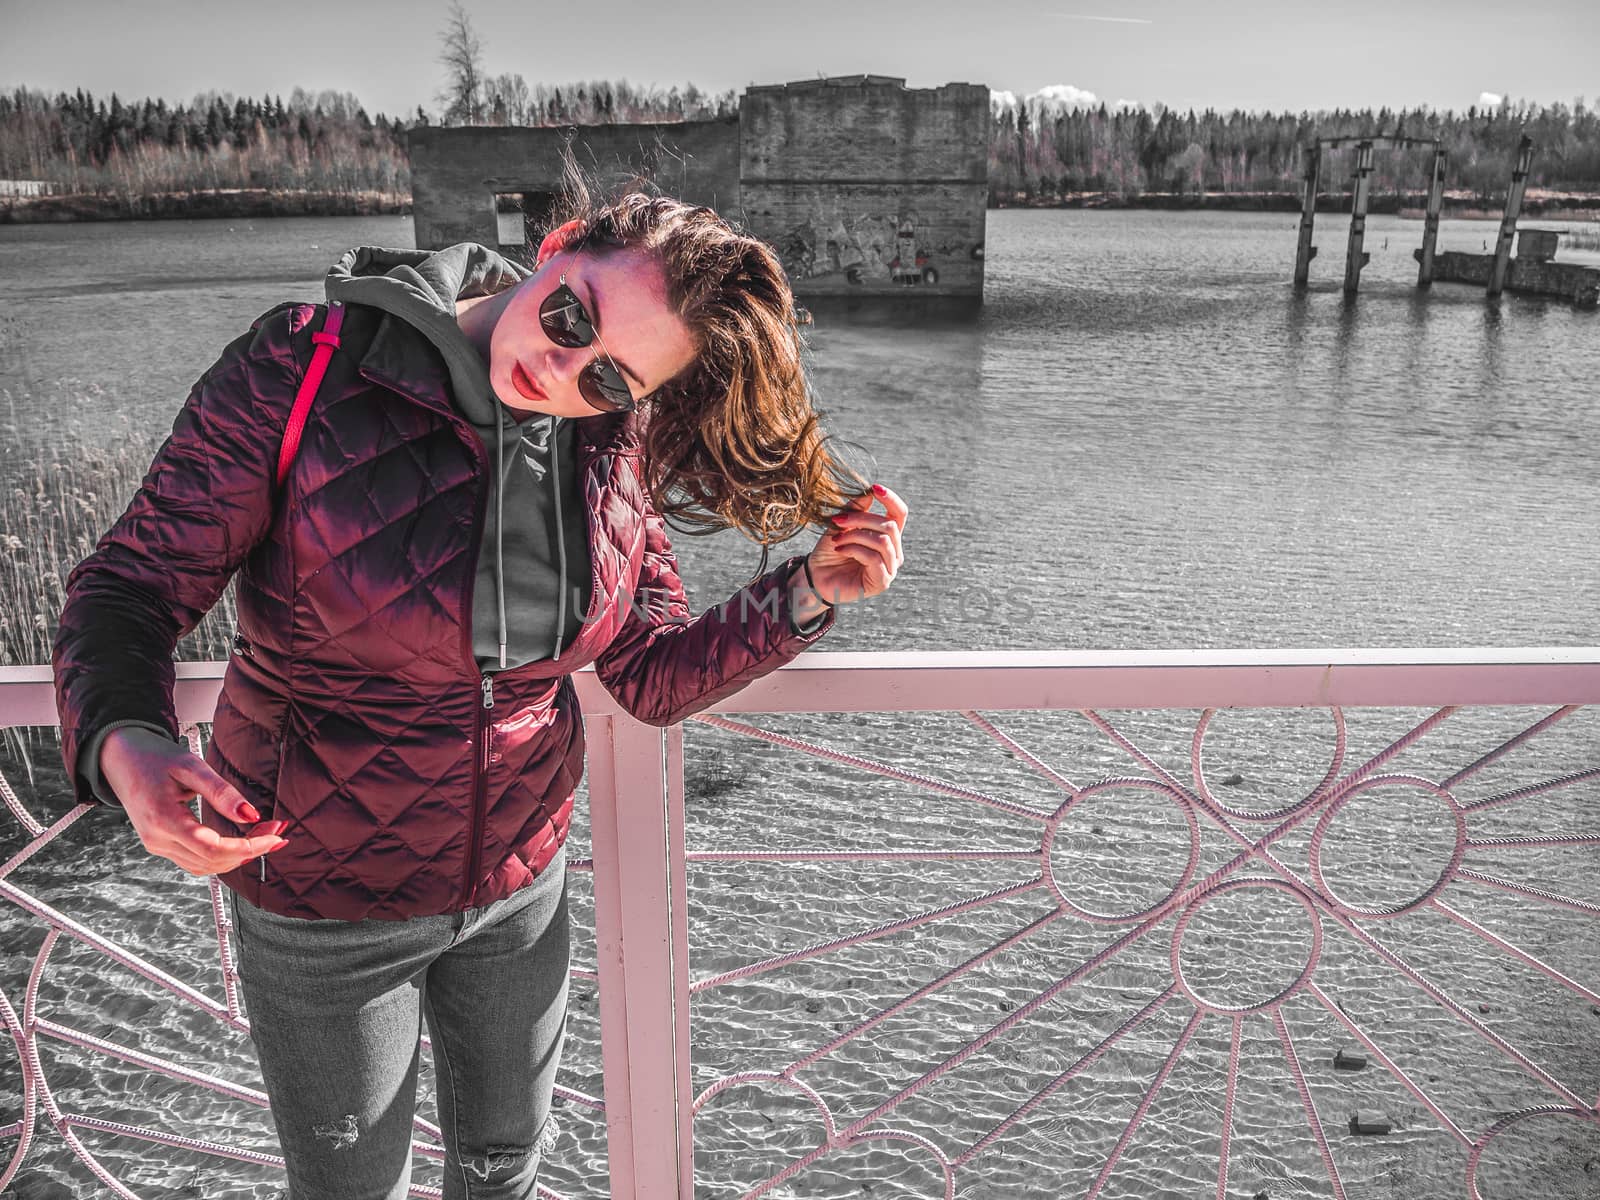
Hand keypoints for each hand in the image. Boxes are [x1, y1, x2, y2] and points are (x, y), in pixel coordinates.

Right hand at [99, 727, 288, 876]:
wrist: (121, 759)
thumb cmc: (153, 758)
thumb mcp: (191, 766)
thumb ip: (221, 792)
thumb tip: (251, 815)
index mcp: (163, 820)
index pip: (213, 848)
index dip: (249, 846)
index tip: (275, 835)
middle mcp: (158, 840)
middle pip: (213, 861)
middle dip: (251, 849)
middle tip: (277, 829)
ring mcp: (157, 846)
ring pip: (206, 866)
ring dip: (239, 855)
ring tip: (264, 832)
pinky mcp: (161, 845)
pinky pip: (197, 862)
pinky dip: (223, 856)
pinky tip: (241, 842)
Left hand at [805, 484, 906, 606]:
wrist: (816, 577)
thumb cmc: (830, 551)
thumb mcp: (840, 525)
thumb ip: (855, 510)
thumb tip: (869, 493)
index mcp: (888, 536)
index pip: (900, 514)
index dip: (891, 499)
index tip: (874, 488)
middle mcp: (894, 552)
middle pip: (889, 526)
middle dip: (862, 519)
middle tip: (838, 521)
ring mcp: (890, 568)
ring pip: (883, 541)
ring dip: (856, 535)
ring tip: (837, 539)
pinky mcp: (882, 582)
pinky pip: (874, 558)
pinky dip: (854, 549)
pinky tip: (839, 550)